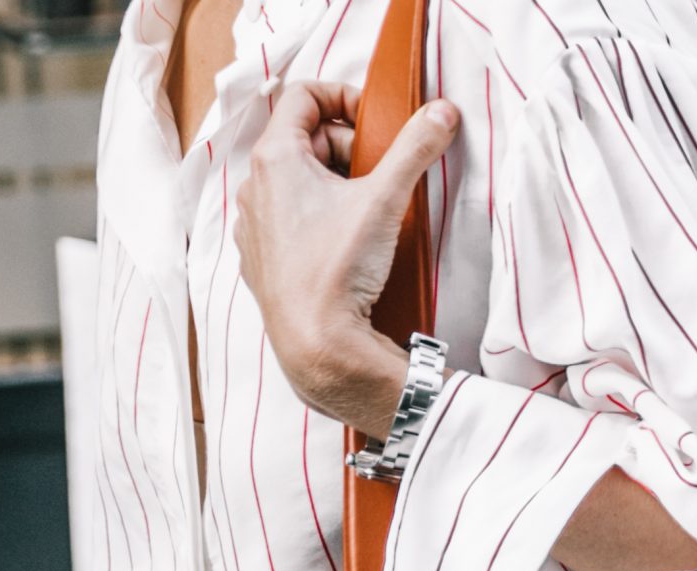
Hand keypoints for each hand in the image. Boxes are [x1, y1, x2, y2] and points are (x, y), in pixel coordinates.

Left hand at [236, 80, 458, 430]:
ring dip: (332, 185)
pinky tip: (343, 245)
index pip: (304, 95)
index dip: (343, 97)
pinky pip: (288, 223)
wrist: (318, 349)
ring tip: (365, 212)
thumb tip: (443, 114)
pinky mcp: (261, 263)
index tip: (374, 124)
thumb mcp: (385, 198)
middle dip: (346, 148)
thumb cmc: (338, 272)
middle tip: (378, 172)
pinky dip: (316, 220)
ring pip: (296, 183)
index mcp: (274, 158)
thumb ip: (415, 148)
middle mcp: (254, 189)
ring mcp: (254, 228)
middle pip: (303, 141)